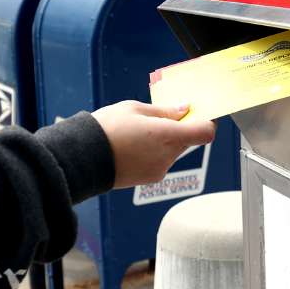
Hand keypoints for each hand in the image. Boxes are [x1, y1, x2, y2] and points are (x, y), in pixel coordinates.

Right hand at [92, 101, 215, 187]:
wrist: (83, 158)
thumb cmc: (106, 129)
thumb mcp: (135, 109)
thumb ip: (164, 111)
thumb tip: (184, 110)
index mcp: (167, 135)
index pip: (205, 132)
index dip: (206, 122)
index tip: (198, 115)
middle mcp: (167, 155)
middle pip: (188, 140)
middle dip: (179, 129)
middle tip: (159, 118)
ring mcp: (160, 169)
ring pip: (173, 151)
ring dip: (164, 141)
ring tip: (137, 134)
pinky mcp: (151, 178)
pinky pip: (161, 161)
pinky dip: (154, 153)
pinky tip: (133, 147)